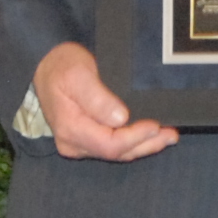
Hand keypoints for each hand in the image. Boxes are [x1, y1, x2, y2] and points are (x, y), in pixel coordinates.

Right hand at [35, 41, 176, 161]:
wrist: (46, 65)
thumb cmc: (62, 66)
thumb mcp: (78, 74)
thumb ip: (97, 97)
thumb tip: (120, 118)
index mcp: (70, 128)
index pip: (109, 144)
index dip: (135, 137)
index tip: (155, 125)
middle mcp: (73, 142)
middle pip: (115, 152)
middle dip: (146, 144)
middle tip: (172, 134)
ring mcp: (78, 143)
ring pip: (116, 152)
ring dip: (143, 145)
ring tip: (168, 136)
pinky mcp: (85, 139)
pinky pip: (112, 146)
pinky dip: (133, 142)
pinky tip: (150, 136)